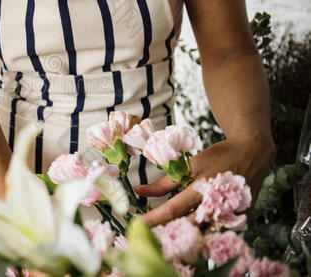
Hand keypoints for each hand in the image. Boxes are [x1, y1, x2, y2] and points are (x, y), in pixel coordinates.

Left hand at [135, 135, 275, 225]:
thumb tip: (140, 191)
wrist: (253, 154)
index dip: (153, 219)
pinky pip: (215, 233)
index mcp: (203, 189)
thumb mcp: (191, 165)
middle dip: (167, 232)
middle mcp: (217, 206)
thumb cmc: (220, 157)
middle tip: (149, 234)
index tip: (137, 225)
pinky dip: (201, 233)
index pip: (172, 210)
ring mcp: (230, 216)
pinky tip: (188, 232)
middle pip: (187, 227)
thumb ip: (165, 183)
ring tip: (166, 234)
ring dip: (184, 235)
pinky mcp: (238, 221)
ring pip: (202, 234)